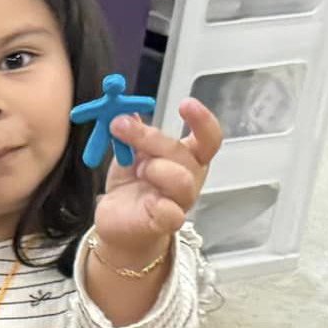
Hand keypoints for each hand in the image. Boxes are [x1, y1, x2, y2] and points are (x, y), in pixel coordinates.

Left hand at [94, 99, 223, 262]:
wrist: (119, 222)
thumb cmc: (131, 185)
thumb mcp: (129, 153)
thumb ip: (130, 133)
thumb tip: (126, 111)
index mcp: (187, 157)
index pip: (208, 138)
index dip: (202, 121)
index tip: (186, 104)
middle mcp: (190, 178)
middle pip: (183, 153)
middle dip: (150, 137)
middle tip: (119, 127)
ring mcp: (180, 202)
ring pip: (182, 180)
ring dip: (155, 169)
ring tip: (137, 171)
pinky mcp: (165, 223)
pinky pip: (172, 214)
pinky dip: (159, 204)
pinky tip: (147, 200)